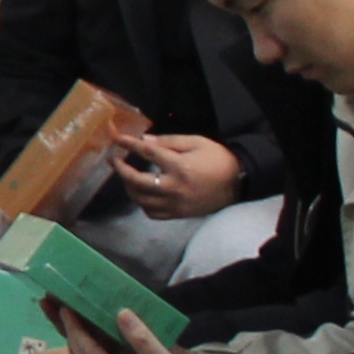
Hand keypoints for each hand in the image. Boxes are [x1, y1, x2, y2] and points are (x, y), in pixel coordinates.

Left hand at [114, 133, 240, 220]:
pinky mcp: (178, 214)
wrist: (238, 183)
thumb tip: (143, 139)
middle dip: (121, 170)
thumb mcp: (195, 142)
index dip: (129, 145)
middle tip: (115, 161)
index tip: (117, 139)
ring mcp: (175, 204)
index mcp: (179, 166)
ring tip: (127, 176)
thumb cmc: (217, 158)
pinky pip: (152, 213)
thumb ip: (168, 141)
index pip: (147, 154)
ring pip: (140, 200)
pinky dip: (142, 204)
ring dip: (129, 188)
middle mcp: (174, 187)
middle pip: (137, 182)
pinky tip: (142, 193)